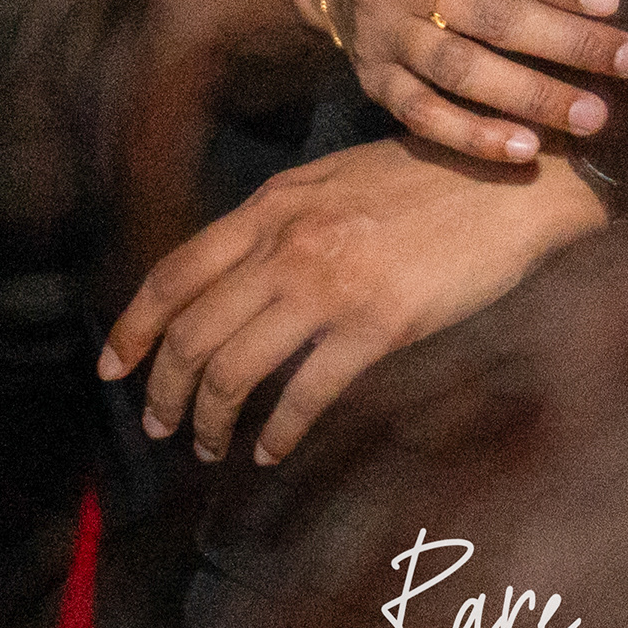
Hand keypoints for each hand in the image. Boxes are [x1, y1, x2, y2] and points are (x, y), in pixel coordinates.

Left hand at [97, 138, 599, 462]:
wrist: (514, 180)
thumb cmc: (430, 177)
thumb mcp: (337, 179)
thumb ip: (281, 220)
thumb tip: (233, 274)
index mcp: (273, 205)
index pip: (174, 273)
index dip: (133, 328)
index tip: (113, 369)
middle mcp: (288, 245)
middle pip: (191, 332)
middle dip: (164, 390)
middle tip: (161, 426)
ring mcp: (330, 286)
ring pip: (233, 371)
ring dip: (210, 421)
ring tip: (211, 445)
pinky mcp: (377, 326)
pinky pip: (304, 396)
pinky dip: (278, 433)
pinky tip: (272, 450)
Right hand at [301, 0, 627, 163]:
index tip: (612, 1)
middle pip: (485, 14)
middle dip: (565, 42)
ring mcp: (379, 31)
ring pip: (457, 70)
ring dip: (529, 97)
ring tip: (593, 116)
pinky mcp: (372, 79)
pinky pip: (420, 115)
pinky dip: (473, 136)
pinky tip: (526, 149)